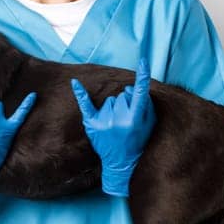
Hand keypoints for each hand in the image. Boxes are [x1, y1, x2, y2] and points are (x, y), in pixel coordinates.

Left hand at [70, 57, 156, 196]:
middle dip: (126, 103)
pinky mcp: (92, 124)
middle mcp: (119, 119)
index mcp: (135, 119)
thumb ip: (145, 105)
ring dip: (114, 108)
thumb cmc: (138, 141)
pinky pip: (85, 104)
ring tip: (117, 125)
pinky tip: (75, 82)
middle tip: (128, 120)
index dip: (142, 77)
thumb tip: (130, 88)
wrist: (122, 162)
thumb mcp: (149, 125)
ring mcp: (104, 121)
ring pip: (109, 100)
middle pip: (122, 95)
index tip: (143, 60)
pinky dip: (80, 93)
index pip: (140, 93)